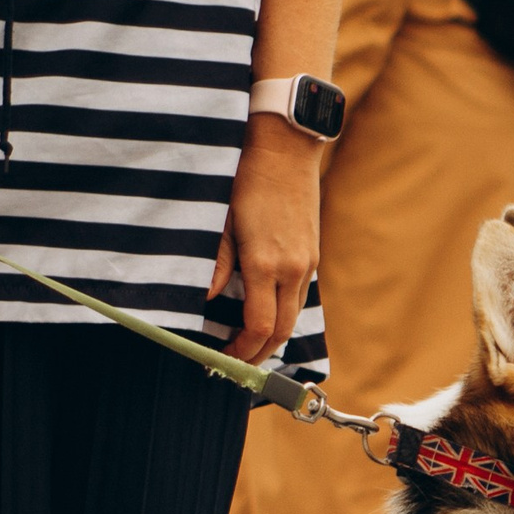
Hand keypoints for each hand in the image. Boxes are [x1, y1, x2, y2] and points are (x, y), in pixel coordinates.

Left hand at [209, 116, 318, 364]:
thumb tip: (202, 299)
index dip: (243, 351)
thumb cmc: (247, 178)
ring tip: (249, 346)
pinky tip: (265, 313)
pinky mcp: (311, 254)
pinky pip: (298, 296)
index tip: (224, 359)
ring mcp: (306, 264)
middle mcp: (291, 270)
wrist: (286, 147)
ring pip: (293, 316)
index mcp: (265, 264)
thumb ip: (215, 264)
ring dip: (273, 337)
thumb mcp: (221, 220)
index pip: (259, 327)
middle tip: (237, 365)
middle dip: (259, 355)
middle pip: (282, 332)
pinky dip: (282, 313)